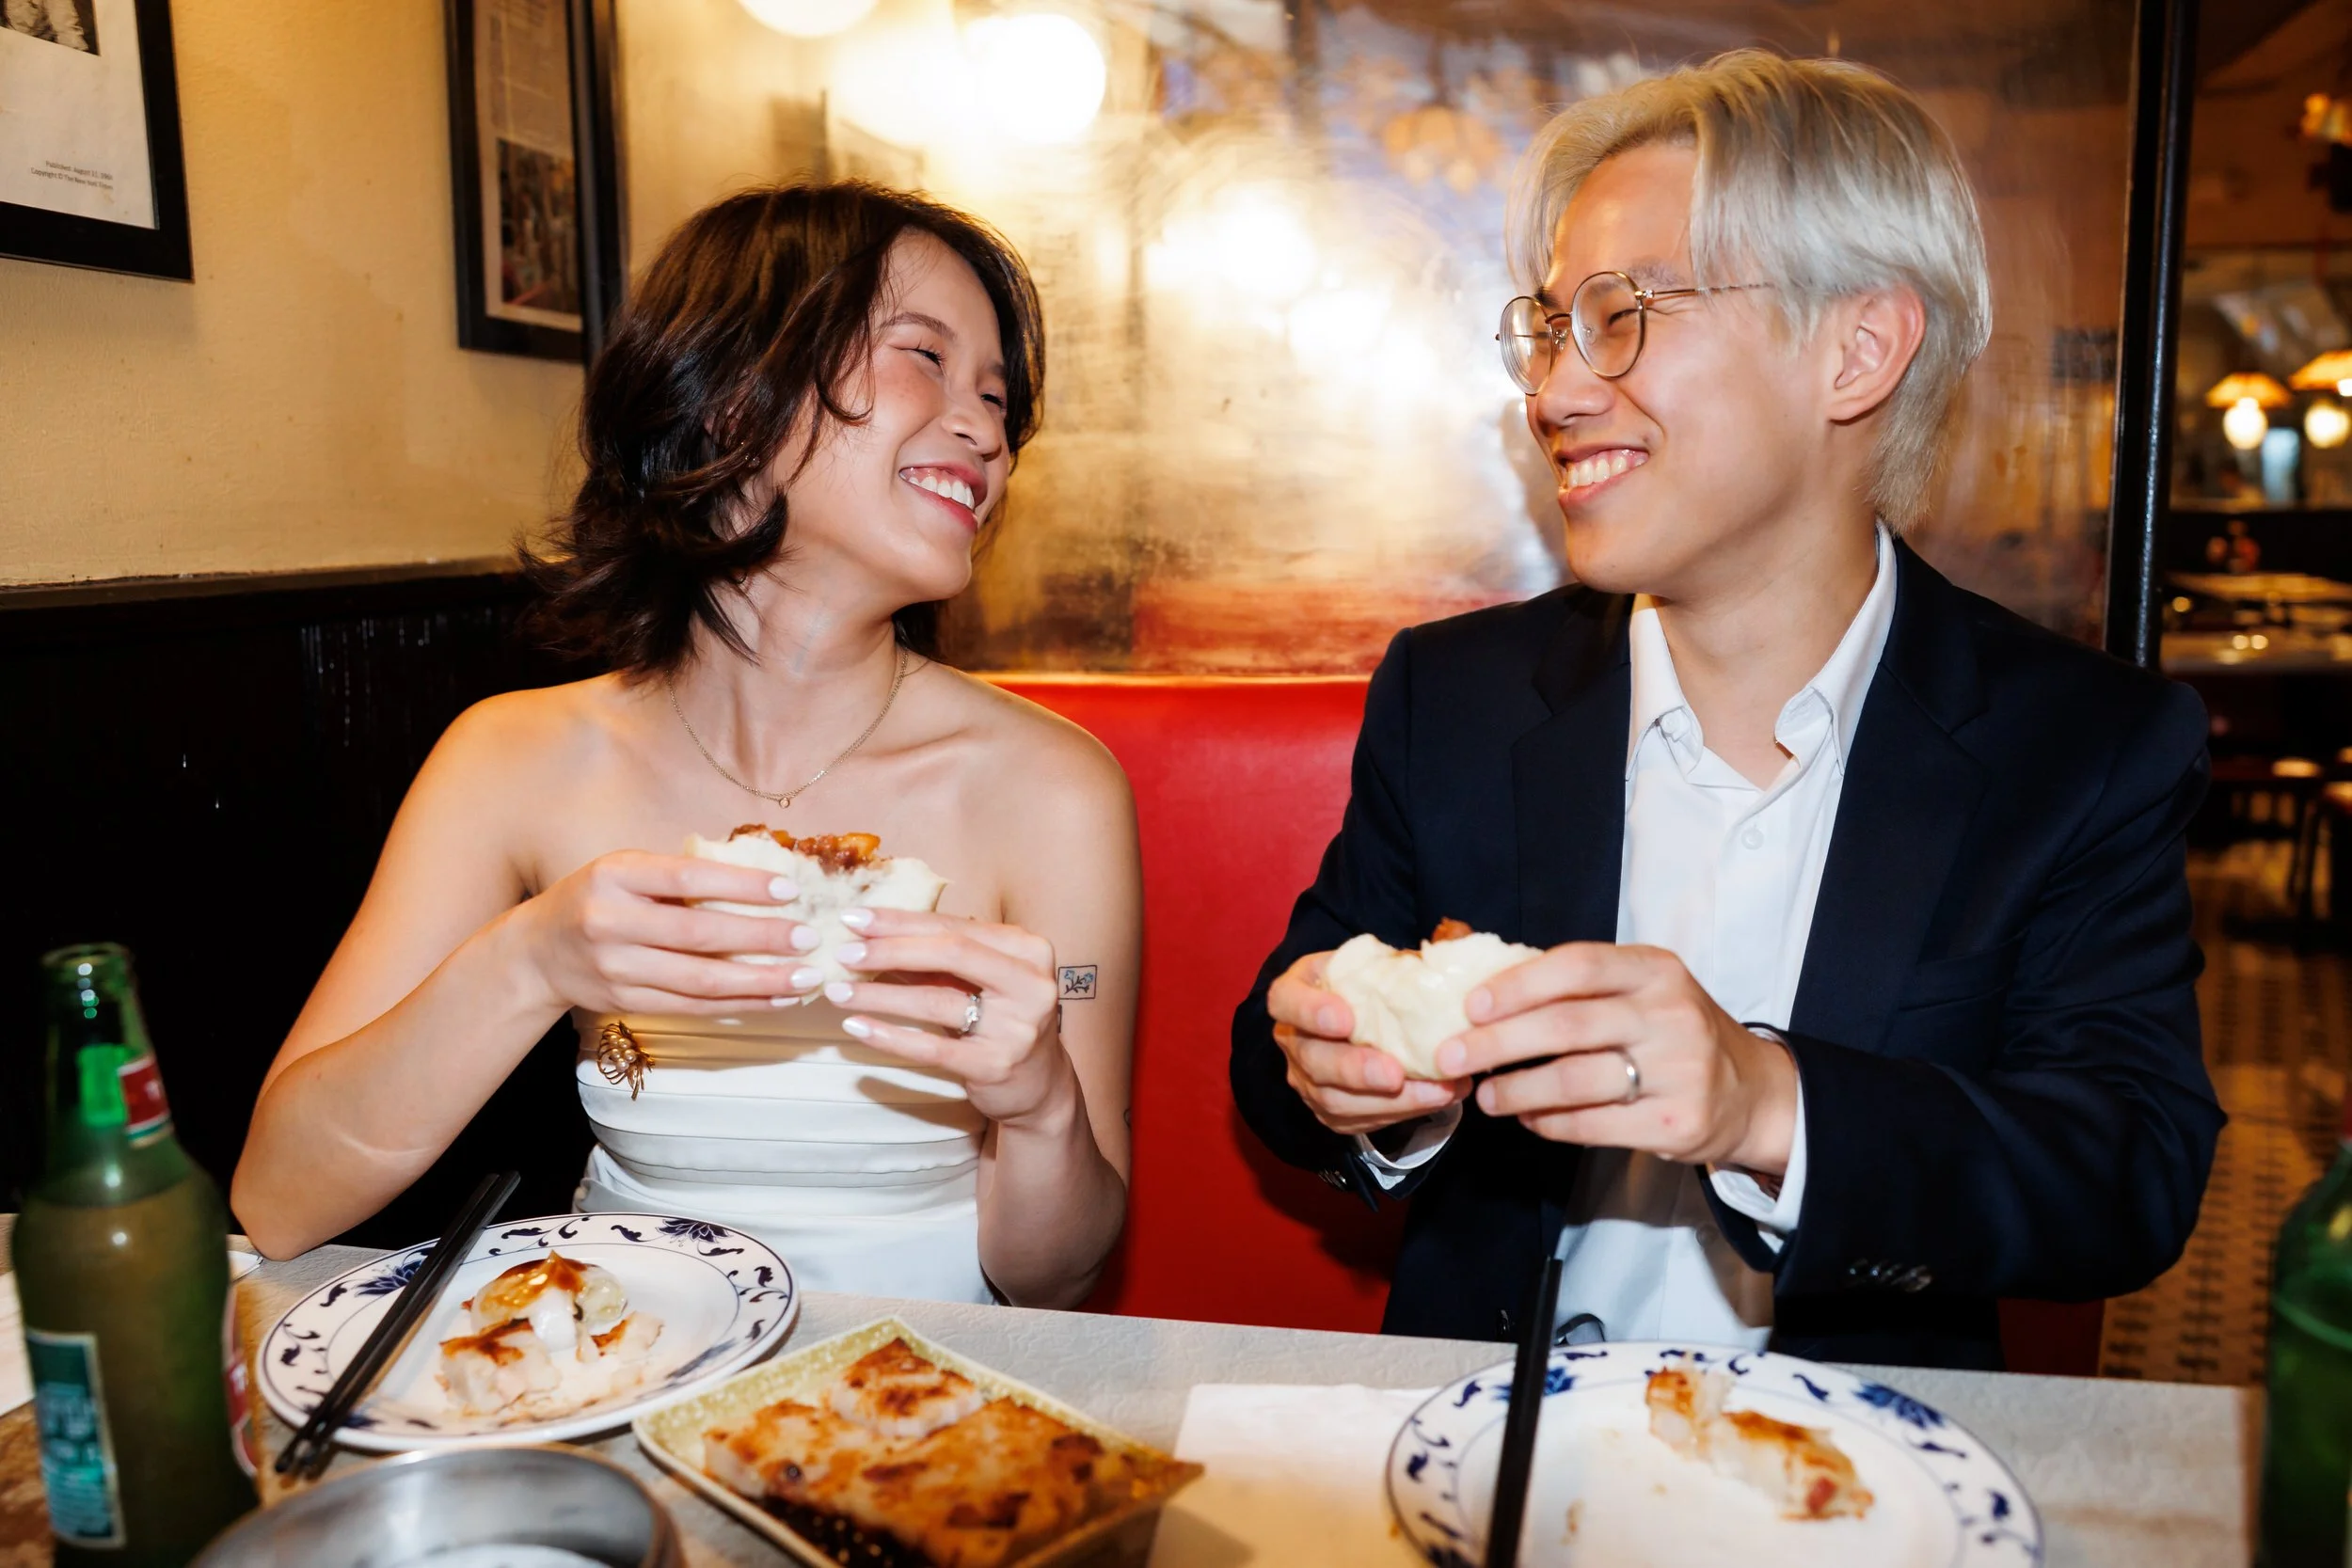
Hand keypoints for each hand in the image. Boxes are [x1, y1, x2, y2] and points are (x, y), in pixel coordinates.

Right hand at [511, 851, 823, 1014]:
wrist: (539, 951)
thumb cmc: (601, 898)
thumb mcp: (627, 870)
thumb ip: (681, 875)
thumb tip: (763, 879)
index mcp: (616, 875)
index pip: (687, 878)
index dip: (741, 885)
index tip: (789, 890)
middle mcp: (611, 921)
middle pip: (698, 934)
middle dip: (761, 939)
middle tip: (809, 939)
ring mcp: (617, 967)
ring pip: (699, 980)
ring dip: (759, 981)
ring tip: (804, 977)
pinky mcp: (626, 1002)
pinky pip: (692, 1006)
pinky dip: (738, 1004)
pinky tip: (775, 998)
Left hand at [821, 906, 1076, 1130]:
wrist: (1039, 1083)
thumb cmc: (1002, 1018)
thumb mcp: (982, 979)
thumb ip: (939, 957)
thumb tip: (872, 934)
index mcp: (1028, 949)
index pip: (955, 926)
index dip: (902, 921)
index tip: (855, 918)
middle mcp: (1030, 984)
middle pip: (950, 953)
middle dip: (890, 950)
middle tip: (843, 953)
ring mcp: (1017, 1027)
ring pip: (937, 1000)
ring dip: (879, 994)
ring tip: (839, 992)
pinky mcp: (996, 1065)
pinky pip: (932, 1047)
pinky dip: (890, 1036)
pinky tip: (858, 1027)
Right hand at [1267, 951, 1470, 1136]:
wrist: (1361, 1018)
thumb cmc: (1366, 985)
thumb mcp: (1370, 963)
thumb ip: (1393, 965)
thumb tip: (1440, 968)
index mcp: (1294, 994)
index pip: (1286, 1001)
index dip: (1311, 1011)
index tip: (1347, 1019)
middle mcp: (1293, 1040)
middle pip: (1312, 1060)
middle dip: (1356, 1070)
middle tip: (1395, 1075)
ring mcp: (1307, 1080)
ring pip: (1335, 1100)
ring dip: (1389, 1101)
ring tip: (1435, 1091)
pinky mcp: (1329, 1111)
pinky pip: (1360, 1120)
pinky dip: (1402, 1112)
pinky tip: (1438, 1098)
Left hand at [1435, 943, 1796, 1171]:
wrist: (1748, 1091)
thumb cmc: (1671, 1031)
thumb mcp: (1642, 990)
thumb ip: (1580, 987)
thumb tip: (1485, 995)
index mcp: (1656, 970)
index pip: (1577, 966)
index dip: (1518, 985)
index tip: (1471, 1005)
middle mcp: (1670, 1015)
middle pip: (1566, 1026)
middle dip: (1497, 1042)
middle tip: (1451, 1055)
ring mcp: (1678, 1071)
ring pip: (1575, 1081)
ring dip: (1517, 1089)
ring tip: (1486, 1095)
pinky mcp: (1675, 1123)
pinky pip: (1593, 1124)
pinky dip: (1549, 1122)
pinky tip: (1527, 1116)